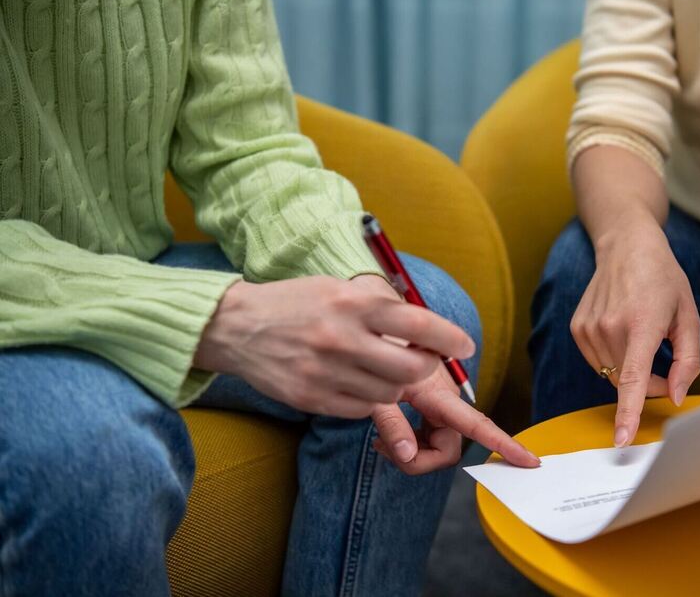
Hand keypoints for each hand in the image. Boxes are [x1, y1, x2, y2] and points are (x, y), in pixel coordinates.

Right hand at [194, 274, 474, 418]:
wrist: (235, 326)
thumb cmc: (296, 303)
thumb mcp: (339, 290)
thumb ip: (381, 308)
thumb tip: (429, 330)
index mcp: (351, 303)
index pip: (417, 323)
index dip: (449, 337)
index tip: (465, 346)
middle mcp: (340, 338)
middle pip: (412, 368)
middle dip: (426, 367)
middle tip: (423, 360)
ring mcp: (325, 372)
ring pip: (390, 393)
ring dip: (397, 384)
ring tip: (381, 367)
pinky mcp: (311, 398)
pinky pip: (362, 409)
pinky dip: (370, 399)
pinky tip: (356, 380)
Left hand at [370, 368, 540, 473]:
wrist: (381, 336)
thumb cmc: (381, 359)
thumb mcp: (378, 394)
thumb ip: (392, 425)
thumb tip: (406, 456)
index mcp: (440, 396)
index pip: (478, 425)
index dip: (505, 444)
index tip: (530, 460)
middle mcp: (447, 404)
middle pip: (446, 452)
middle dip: (417, 460)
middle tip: (380, 447)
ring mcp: (441, 408)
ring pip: (435, 449)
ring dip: (409, 452)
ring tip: (380, 439)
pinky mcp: (433, 410)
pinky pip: (428, 441)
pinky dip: (409, 443)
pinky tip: (387, 434)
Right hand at [572, 220, 699, 447]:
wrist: (626, 247)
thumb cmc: (664, 280)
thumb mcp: (689, 316)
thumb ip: (688, 360)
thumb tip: (676, 396)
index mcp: (641, 323)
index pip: (632, 377)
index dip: (628, 411)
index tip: (622, 439)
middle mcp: (610, 327)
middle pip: (628, 381)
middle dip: (650, 383)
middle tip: (665, 362)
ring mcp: (589, 328)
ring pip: (612, 375)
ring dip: (631, 370)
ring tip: (642, 338)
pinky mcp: (577, 329)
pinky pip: (599, 362)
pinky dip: (614, 358)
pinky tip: (623, 331)